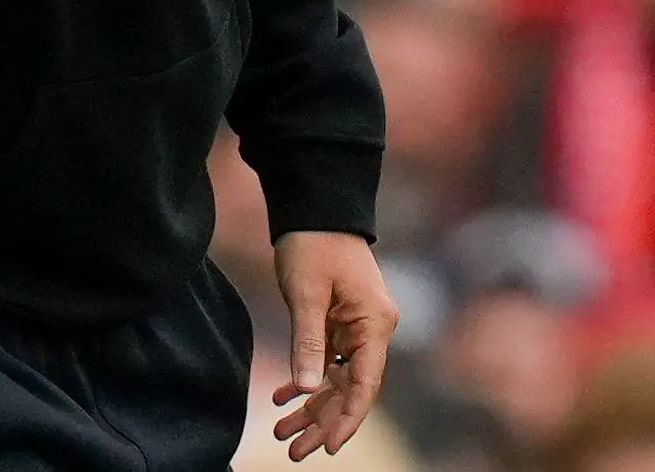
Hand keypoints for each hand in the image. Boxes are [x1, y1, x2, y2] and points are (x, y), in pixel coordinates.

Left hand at [271, 230, 399, 460]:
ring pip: (337, 381)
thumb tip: (304, 389)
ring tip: (282, 433)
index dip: (347, 421)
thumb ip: (308, 342)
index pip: (365, 385)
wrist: (315, 208)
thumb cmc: (314, 244)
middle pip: (351, 390)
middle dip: (322, 422)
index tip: (328, 448)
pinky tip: (281, 398)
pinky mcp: (341, 323)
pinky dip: (305, 381)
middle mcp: (372, 330)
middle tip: (294, 451)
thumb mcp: (306, 294)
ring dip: (311, 407)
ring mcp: (358, 328)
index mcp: (374, 324)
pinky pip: (327, 362)